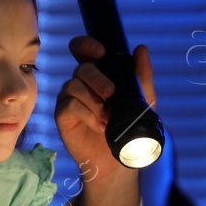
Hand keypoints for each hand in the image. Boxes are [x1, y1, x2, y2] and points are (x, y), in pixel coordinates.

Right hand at [53, 36, 157, 180]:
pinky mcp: (62, 115)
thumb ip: (142, 75)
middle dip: (97, 78)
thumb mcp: (143, 100)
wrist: (116, 159)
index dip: (86, 45)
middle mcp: (81, 83)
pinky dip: (87, 115)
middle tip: (111, 93)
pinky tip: (99, 126)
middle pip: (81, 68)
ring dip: (93, 100)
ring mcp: (69, 98)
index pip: (82, 50)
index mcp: (97, 74)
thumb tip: (141, 48)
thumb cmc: (127, 127)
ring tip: (107, 117)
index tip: (100, 52)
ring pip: (73, 85)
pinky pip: (70, 105)